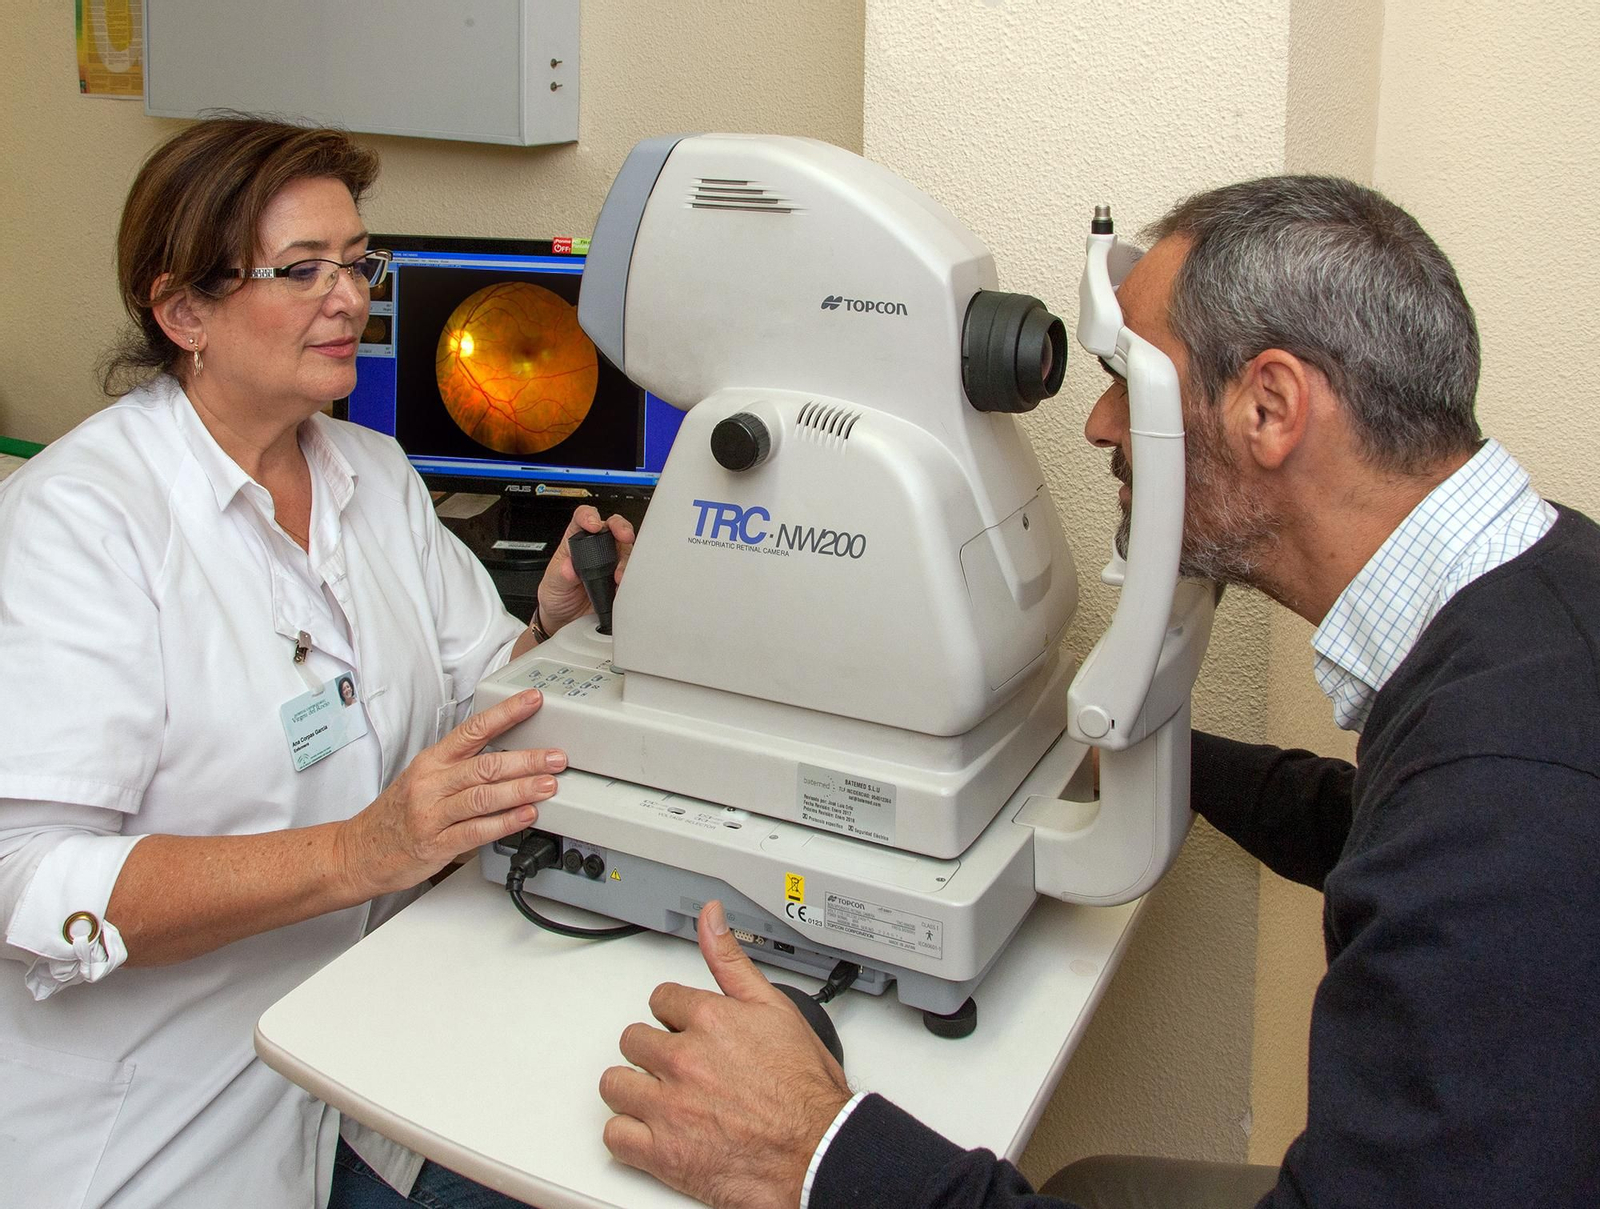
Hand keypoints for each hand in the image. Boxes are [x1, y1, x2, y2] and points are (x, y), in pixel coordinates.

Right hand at [336, 689, 562, 897]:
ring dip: (520, 789)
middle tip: (556, 757)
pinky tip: (526, 816)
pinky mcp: (436, 844)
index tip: (533, 701)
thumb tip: (512, 756)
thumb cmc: (398, 813)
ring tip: (548, 785)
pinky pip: (476, 831)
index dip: (506, 713)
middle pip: (485, 765)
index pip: (473, 729)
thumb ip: (462, 767)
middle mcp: (432, 783)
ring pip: (483, 797)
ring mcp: (432, 814)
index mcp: (432, 761)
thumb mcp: (425, 778)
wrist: (359, 850)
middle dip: (526, 759)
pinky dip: (504, 823)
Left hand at [536, 505, 635, 634]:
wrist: (567, 620)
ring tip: (618, 576)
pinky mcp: (622, 578)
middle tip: (623, 536)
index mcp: (576, 541)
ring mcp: (612, 562)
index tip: (593, 526)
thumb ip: (560, 575)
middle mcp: (597, 547)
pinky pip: (633, 572)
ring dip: (627, 560)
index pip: (583, 518)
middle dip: (621, 528)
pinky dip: (632, 577)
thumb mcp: (552, 584)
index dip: (589, 516)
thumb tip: (568, 567)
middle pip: (613, 526)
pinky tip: (624, 585)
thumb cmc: (558, 595)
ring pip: (627, 549)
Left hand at [599, 901, 851, 1208]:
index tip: (686, 1030)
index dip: (675, 1016)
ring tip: (661, 1097)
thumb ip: (733, 961)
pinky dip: (629, 1136)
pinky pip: (616, 1136)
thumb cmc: (807, 1091)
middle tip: (679, 1067)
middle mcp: (683, 1059)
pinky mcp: (662, 1154)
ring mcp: (669, 1107)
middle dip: (653, 1052)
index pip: (661, 1000)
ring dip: (634, 1090)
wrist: (819, 1153)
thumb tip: (710, 917)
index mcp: (709, 1019)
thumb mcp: (776, 1008)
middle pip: (633, 1040)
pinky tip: (652, 1131)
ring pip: (615, 1085)